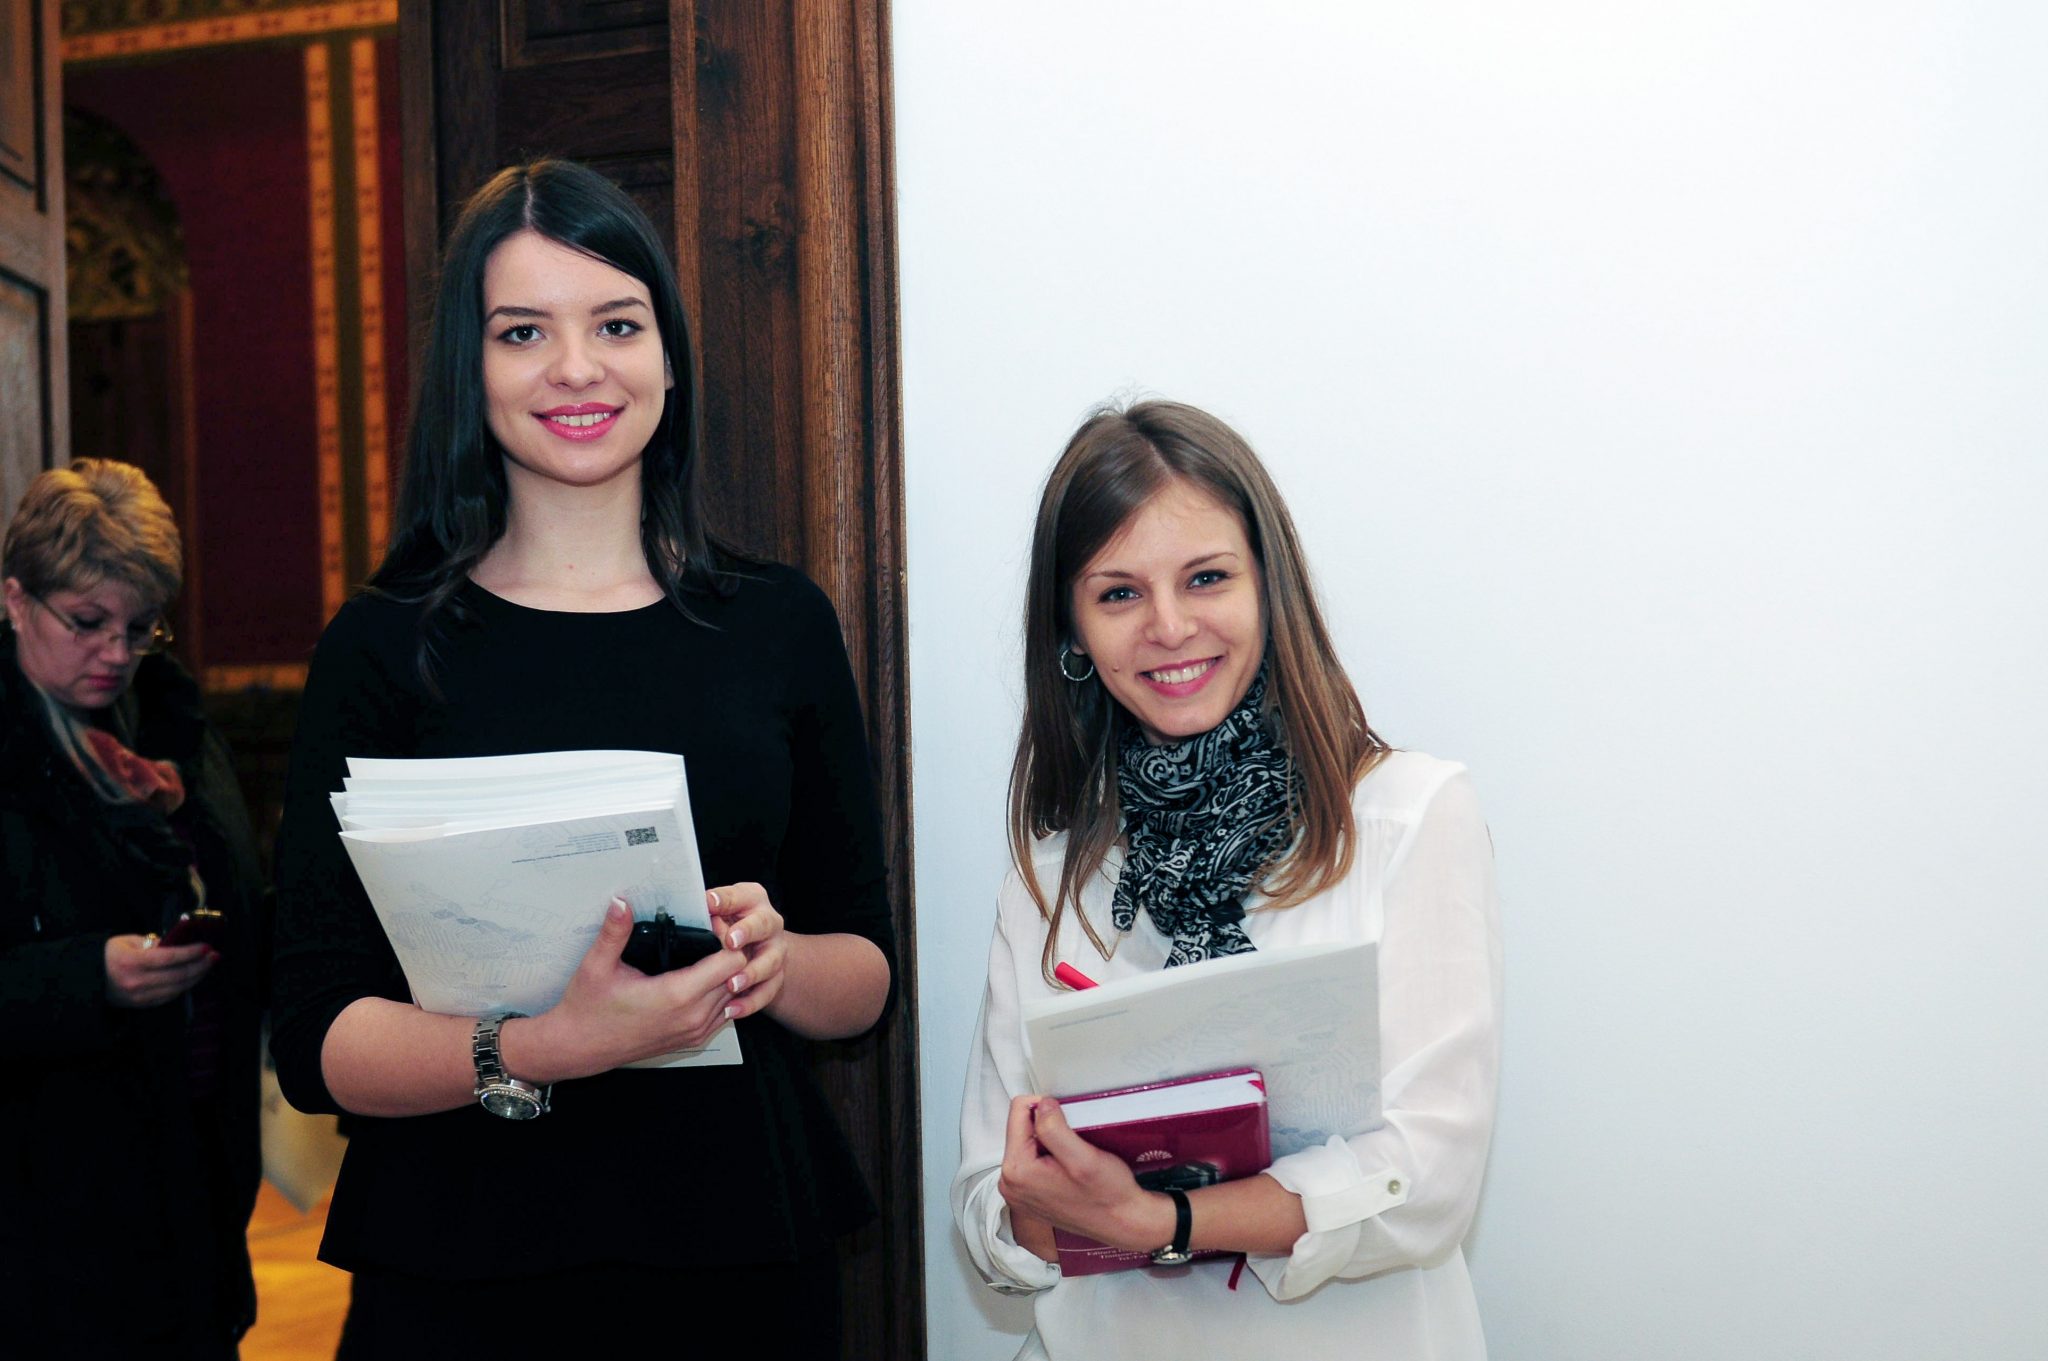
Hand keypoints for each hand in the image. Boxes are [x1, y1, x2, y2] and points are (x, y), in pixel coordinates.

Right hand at [104, 933, 216, 1007]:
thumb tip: (178, 943)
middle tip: (214, 955)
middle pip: (178, 975)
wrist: (88, 979)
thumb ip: (153, 942)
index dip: (191, 952)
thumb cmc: (110, 955)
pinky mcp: (142, 1004)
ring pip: (177, 988)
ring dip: (197, 976)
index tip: (207, 946)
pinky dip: (184, 986)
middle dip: (200, 965)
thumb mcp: (127, 941)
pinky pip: (170, 996)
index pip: (168, 957)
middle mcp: (136, 981)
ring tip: (208, 965)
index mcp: (131, 962)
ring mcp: (139, 996)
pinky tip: (193, 976)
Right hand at [515, 900, 746, 1079]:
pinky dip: (721, 995)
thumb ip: (614, 932)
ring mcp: (695, 1032)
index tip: (713, 925)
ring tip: (709, 953)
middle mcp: (692, 1016)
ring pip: (735, 996)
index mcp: (676, 995)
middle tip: (713, 934)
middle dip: (731, 952)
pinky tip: (703, 979)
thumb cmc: (588, 1010)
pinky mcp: (692, 1040)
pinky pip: (724, 1013)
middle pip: (738, 977)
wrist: (580, 1048)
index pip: (731, 962)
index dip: (728, 939)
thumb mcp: (597, 965)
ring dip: (729, 975)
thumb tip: (621, 902)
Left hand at [707, 882, 787, 1021]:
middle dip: (747, 933)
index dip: (725, 900)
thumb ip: (705, 912)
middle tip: (730, 942)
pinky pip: (768, 991)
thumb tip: (687, 912)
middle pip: (763, 925)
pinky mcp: (776, 975)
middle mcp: (769, 922)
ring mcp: (776, 950)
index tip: (710, 904)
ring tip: (732, 984)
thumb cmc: (727, 924)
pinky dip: (751, 1002)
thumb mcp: (714, 911)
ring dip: (751, 973)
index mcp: (751, 899)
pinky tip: (733, 1009)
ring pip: (770, 962)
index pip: (739, 896)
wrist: (754, 945)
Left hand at [997, 1095, 1173, 1254]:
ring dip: (1051, 1141)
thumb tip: (1041, 1105)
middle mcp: (1010, 1184)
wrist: (1121, 1221)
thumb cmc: (1107, 1195)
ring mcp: (1017, 1191)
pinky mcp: (1028, 1194)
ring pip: (1028, 1142)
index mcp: (1016, 1171)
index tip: (1068, 1119)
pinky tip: (1069, 1167)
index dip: (1046, 1107)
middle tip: (1074, 1142)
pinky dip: (1051, 1156)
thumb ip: (1054, 1128)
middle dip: (1048, 1127)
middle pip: (1021, 1128)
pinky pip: (1033, 1160)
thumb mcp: (1083, 1157)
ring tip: (1074, 1155)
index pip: (1017, 1112)